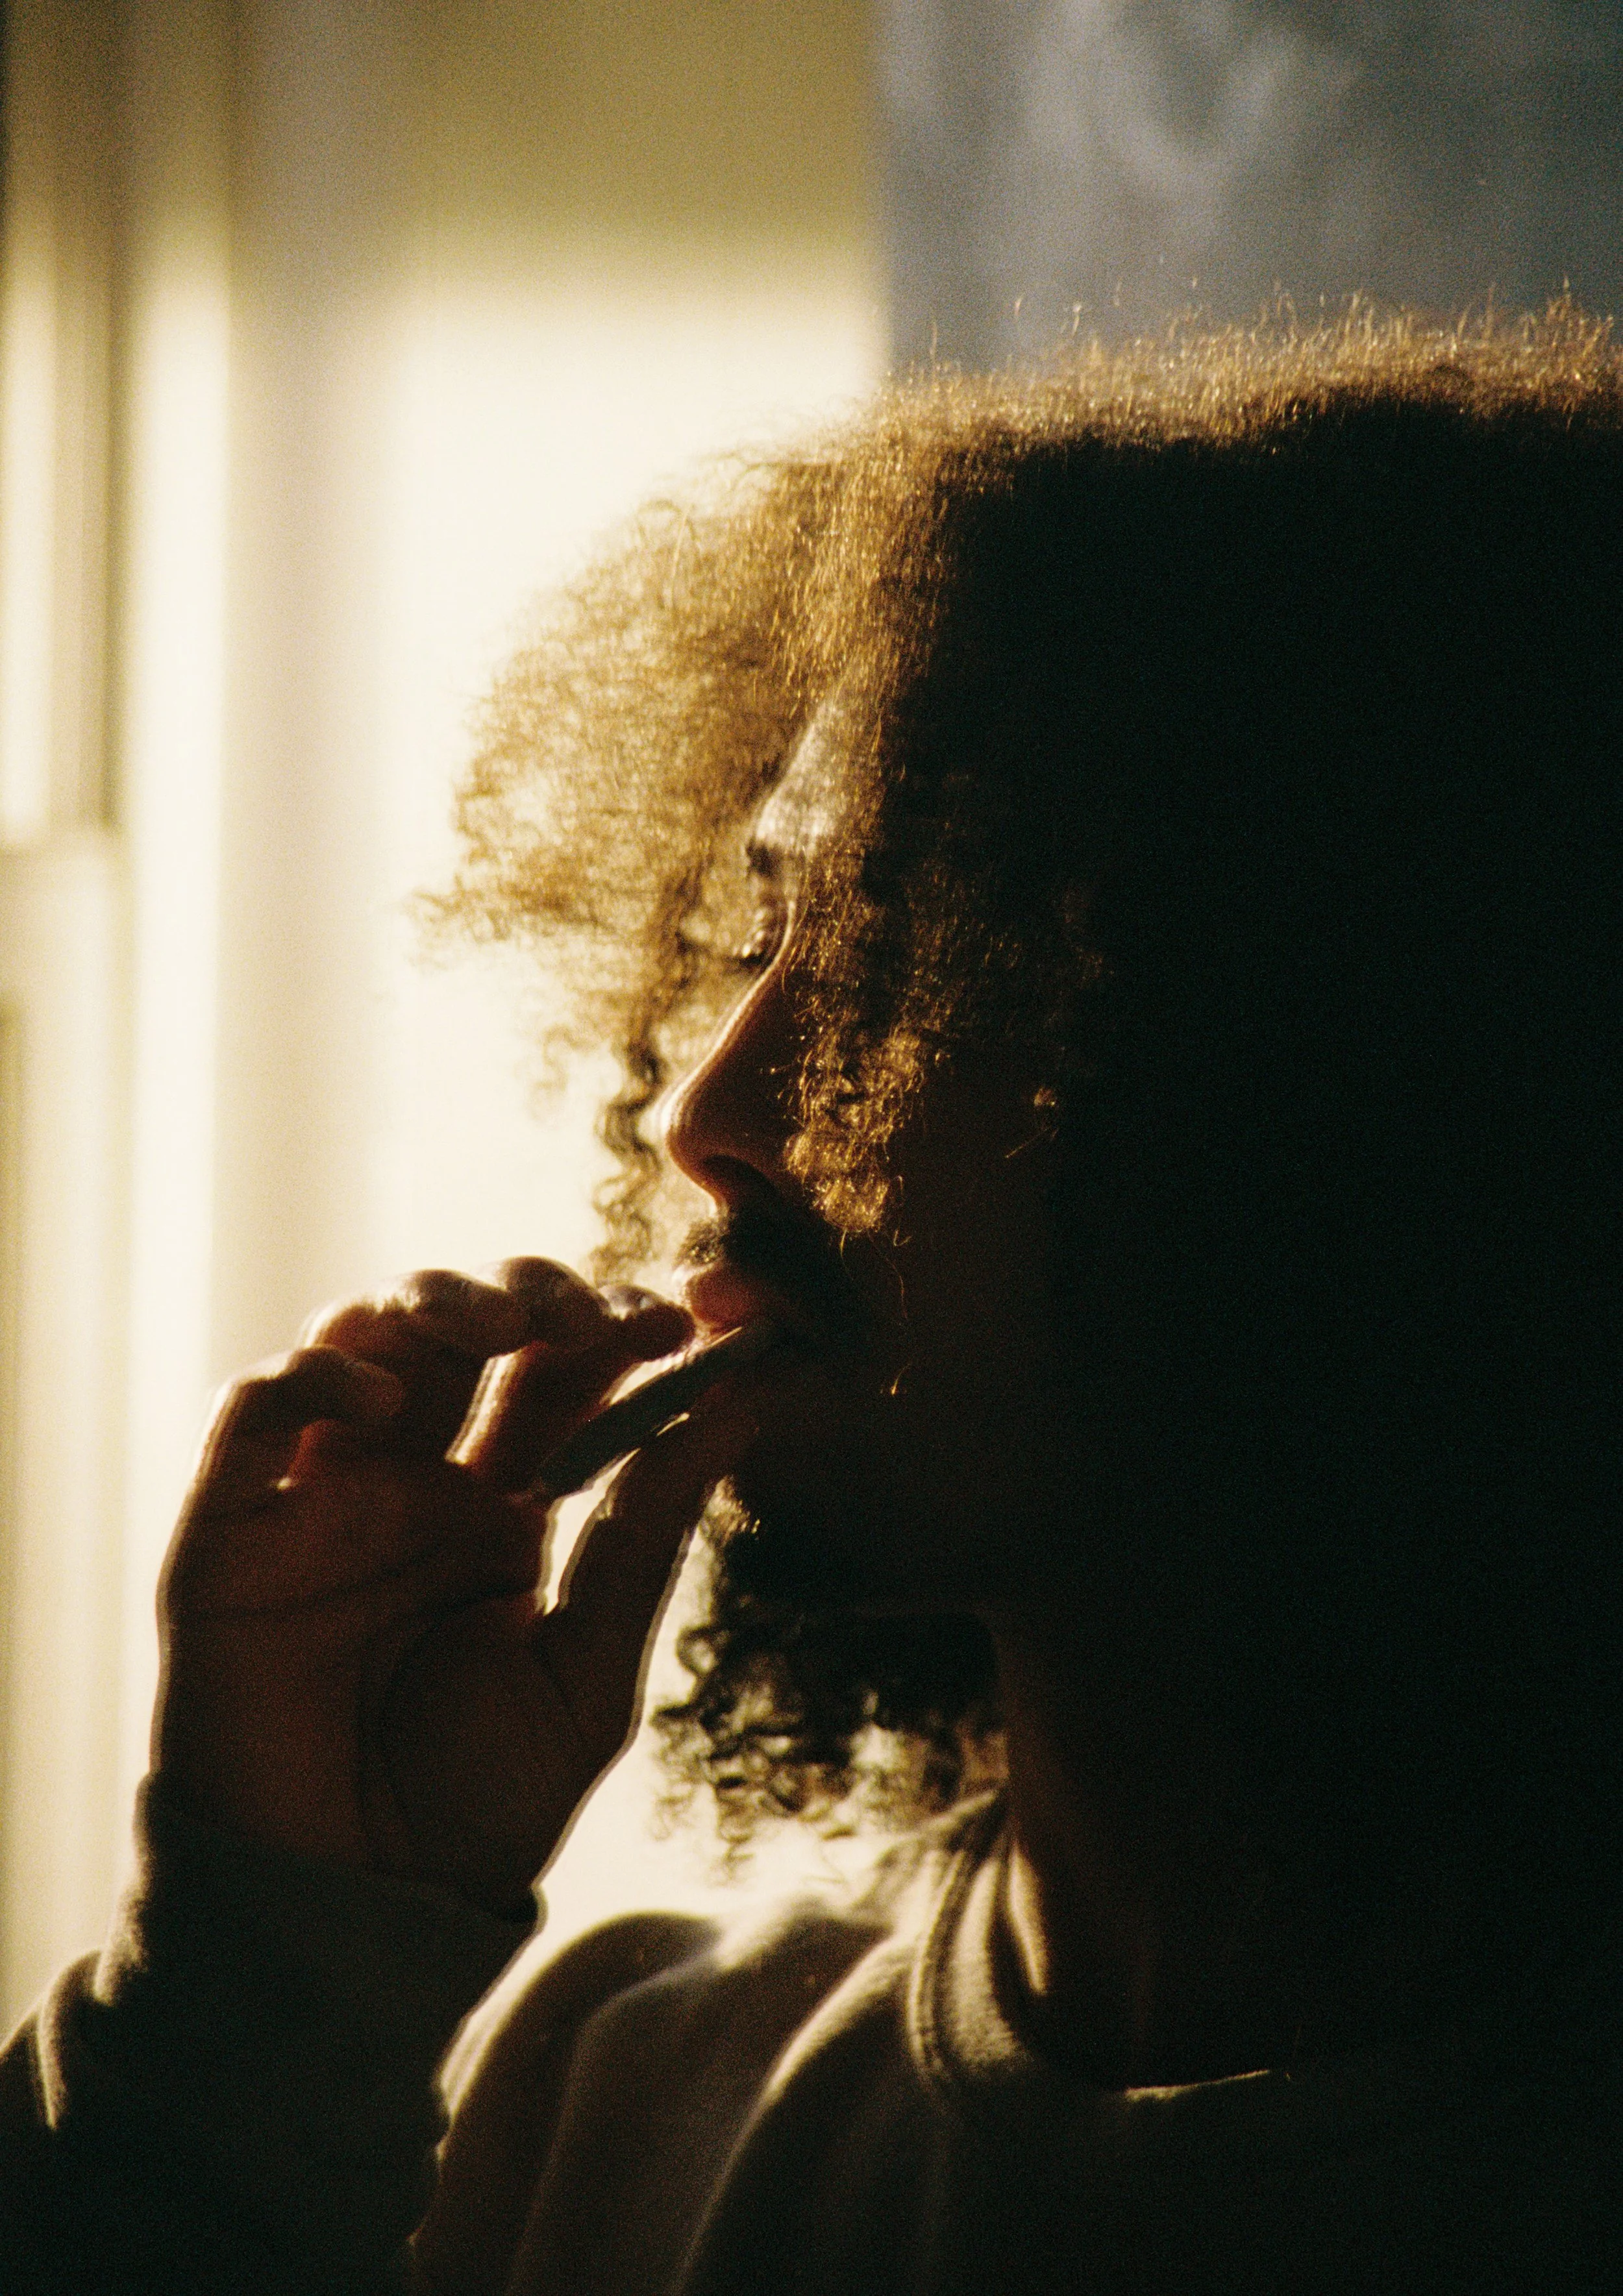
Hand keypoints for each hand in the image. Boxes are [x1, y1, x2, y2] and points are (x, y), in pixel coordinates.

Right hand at [152, 1261, 749, 1914]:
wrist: (343, 1910)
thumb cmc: (470, 1809)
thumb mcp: (585, 1675)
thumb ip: (644, 1540)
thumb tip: (739, 1407)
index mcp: (505, 1510)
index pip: (563, 1376)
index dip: (616, 1330)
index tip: (684, 1324)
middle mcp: (416, 1481)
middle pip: (470, 1331)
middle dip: (535, 1295)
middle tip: (594, 1314)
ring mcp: (324, 1492)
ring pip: (367, 1335)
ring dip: (436, 1302)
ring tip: (505, 1326)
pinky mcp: (235, 1523)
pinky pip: (256, 1408)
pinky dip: (314, 1372)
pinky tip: (385, 1394)